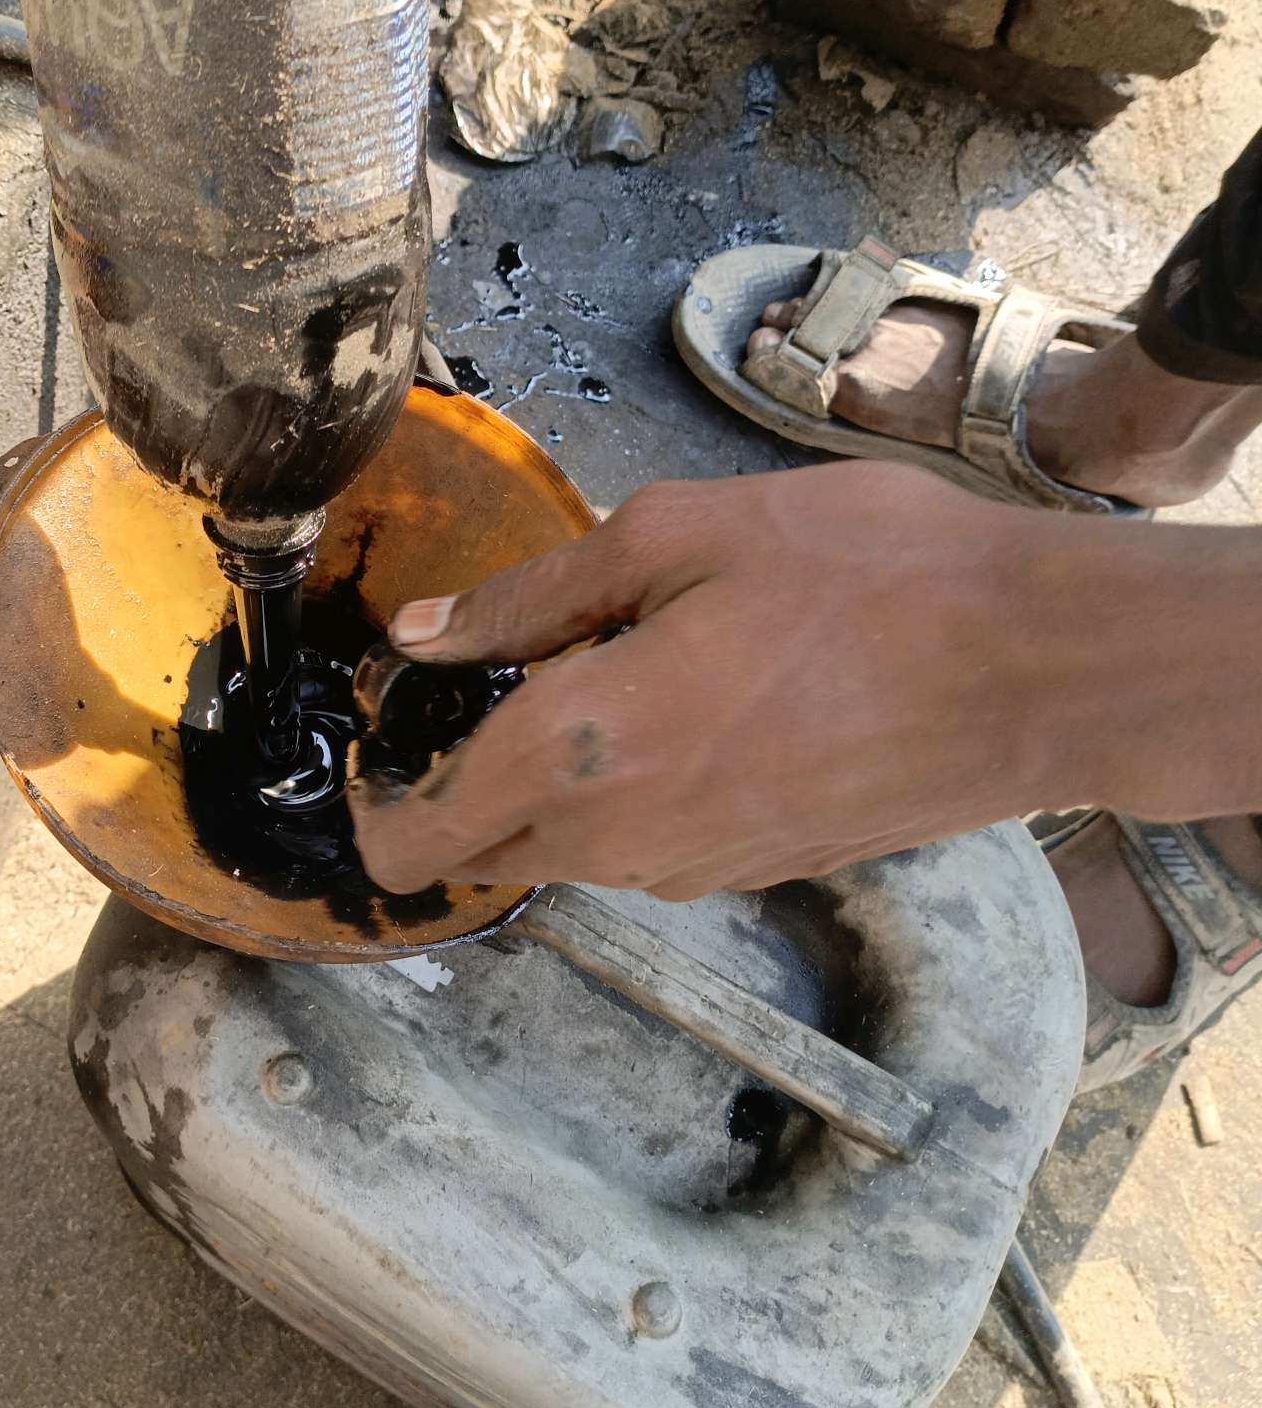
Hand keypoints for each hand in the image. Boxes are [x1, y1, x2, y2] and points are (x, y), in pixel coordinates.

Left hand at [349, 463, 1094, 901]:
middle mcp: (624, 840)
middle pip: (484, 848)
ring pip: (566, 848)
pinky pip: (645, 846)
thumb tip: (421, 632)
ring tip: (601, 669)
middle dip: (452, 783)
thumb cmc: (866, 577)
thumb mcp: (680, 535)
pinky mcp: (755, 872)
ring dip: (548, 782)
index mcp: (583, 750)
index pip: (420, 837)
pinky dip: (625, 793)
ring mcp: (695, 870)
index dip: (371, 806)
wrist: (1036, 669)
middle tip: (482, 677)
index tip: (374, 736)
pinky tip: (683, 703)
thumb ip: (531, 594)